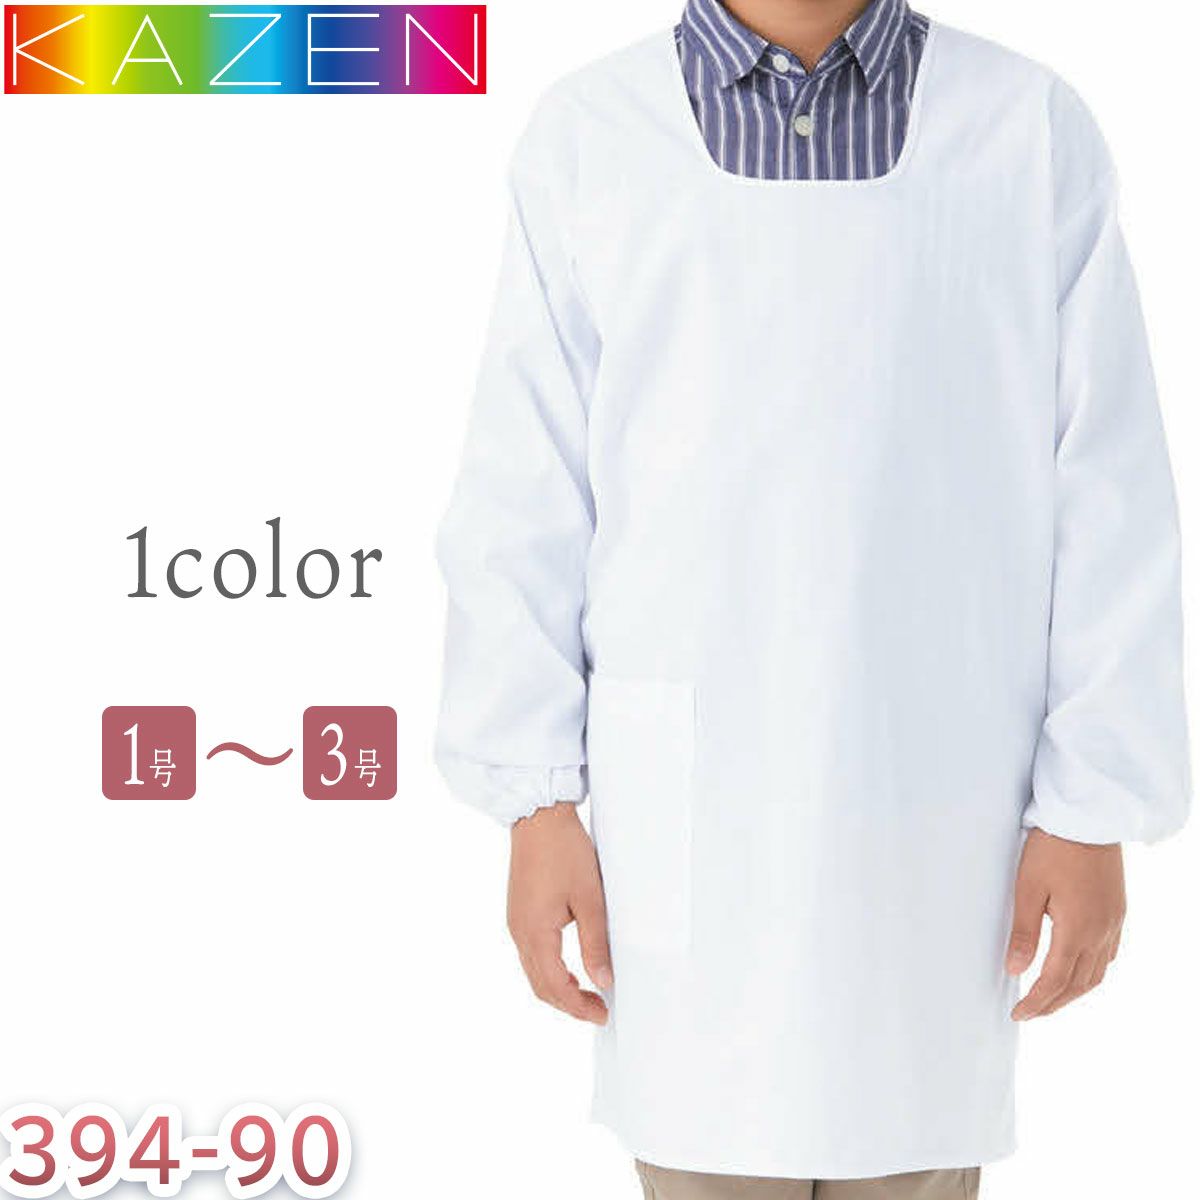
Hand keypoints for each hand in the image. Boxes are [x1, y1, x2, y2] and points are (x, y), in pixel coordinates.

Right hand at [507, 801, 611, 1023]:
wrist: (539, 816)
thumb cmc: (564, 851)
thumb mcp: (589, 899)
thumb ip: (595, 943)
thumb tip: (603, 979)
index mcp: (535, 932)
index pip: (556, 987)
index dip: (579, 1006)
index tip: (602, 1014)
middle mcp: (519, 932)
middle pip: (540, 986)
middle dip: (568, 1004)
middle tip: (597, 1009)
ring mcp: (516, 922)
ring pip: (533, 972)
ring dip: (558, 988)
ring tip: (586, 993)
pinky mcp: (518, 911)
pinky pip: (530, 953)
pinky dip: (549, 970)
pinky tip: (568, 967)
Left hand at [1006, 828, 1125, 1019]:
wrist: (1089, 818)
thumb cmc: (1053, 847)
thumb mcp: (1028, 888)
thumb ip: (1023, 932)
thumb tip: (1014, 969)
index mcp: (1077, 930)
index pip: (1055, 981)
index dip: (1036, 1002)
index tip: (1019, 1013)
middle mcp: (1101, 932)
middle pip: (1078, 984)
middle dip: (1054, 1003)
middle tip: (1031, 1012)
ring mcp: (1113, 922)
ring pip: (1097, 973)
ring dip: (1073, 991)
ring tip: (1051, 998)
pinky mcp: (1117, 910)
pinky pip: (1108, 954)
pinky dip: (1091, 971)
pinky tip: (1078, 969)